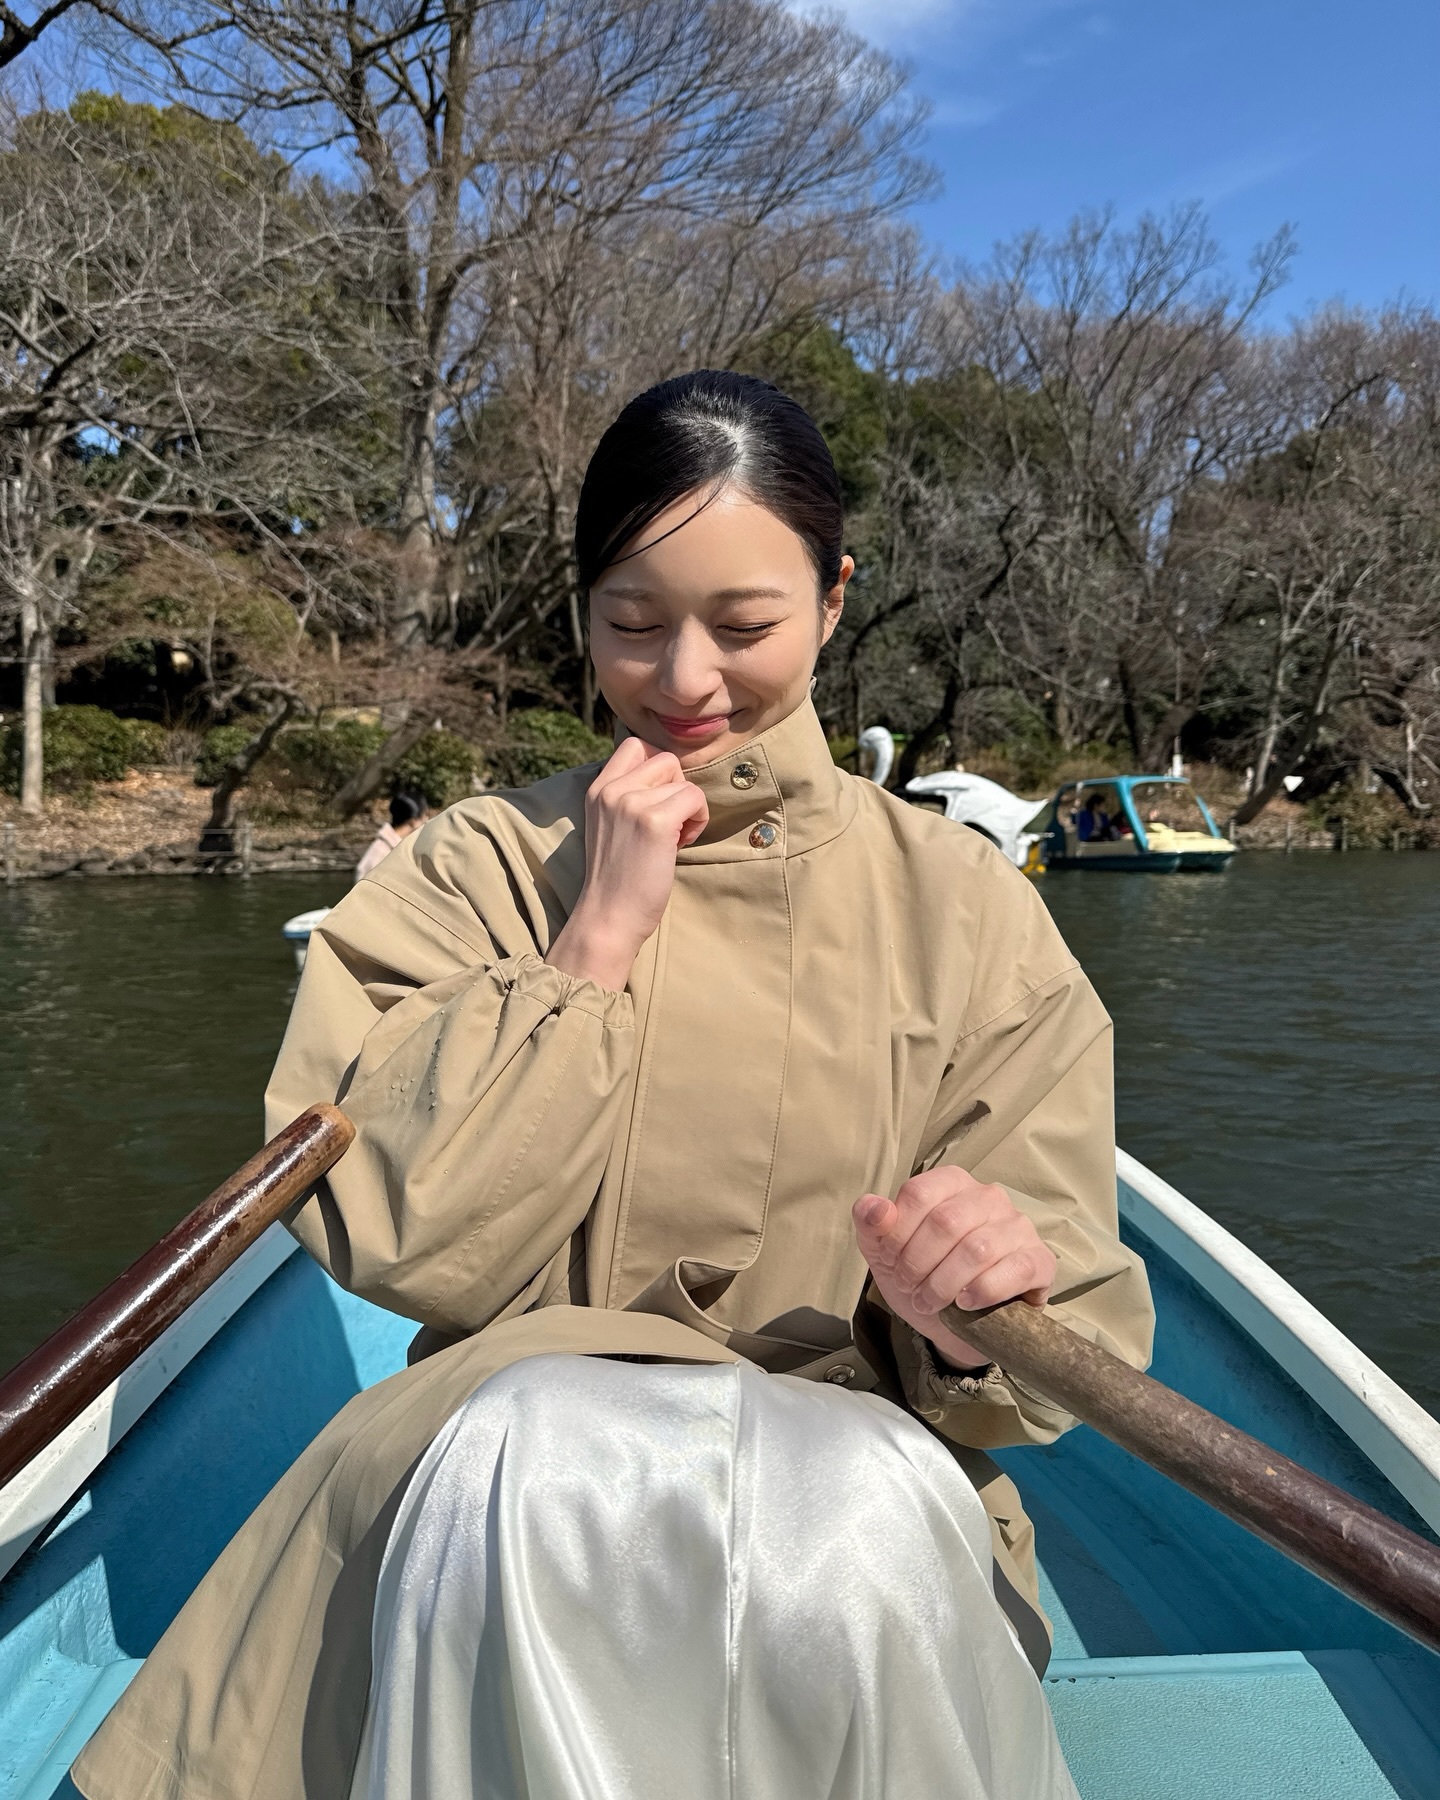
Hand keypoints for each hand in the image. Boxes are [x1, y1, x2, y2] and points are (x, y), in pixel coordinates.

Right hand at [545, 736, 708, 990]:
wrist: (608, 916)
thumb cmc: (617, 877)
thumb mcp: (610, 825)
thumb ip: (628, 797)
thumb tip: (670, 777)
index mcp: (598, 789)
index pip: (634, 745)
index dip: (658, 769)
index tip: (659, 801)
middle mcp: (611, 790)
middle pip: (665, 759)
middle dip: (676, 788)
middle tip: (669, 823)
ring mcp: (631, 803)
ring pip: (683, 781)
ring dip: (689, 808)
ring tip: (674, 839)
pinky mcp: (654, 821)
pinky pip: (695, 798)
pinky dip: (697, 820)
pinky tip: (681, 844)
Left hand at [853, 1166, 1055, 1369]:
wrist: (956, 1324)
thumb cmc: (923, 1276)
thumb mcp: (885, 1253)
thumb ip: (873, 1225)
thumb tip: (873, 1207)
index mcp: (951, 1182)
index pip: (919, 1193)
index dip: (897, 1234)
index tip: (890, 1261)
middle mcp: (989, 1196)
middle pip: (946, 1222)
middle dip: (918, 1263)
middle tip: (910, 1287)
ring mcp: (1018, 1226)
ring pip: (977, 1249)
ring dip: (943, 1284)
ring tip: (930, 1302)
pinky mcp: (1039, 1260)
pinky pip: (1014, 1270)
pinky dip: (982, 1291)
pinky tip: (965, 1303)